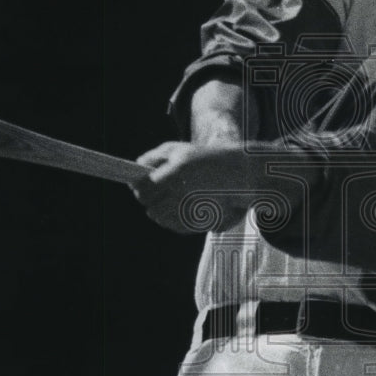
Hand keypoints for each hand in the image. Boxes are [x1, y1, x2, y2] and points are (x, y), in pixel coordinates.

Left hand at [131, 141, 253, 233]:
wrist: (240, 173)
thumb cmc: (206, 158)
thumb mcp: (179, 149)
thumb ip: (153, 157)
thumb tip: (135, 168)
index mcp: (177, 172)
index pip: (145, 187)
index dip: (138, 187)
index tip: (137, 185)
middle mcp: (185, 192)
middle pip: (150, 205)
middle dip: (148, 198)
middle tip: (152, 192)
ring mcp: (193, 209)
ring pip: (159, 217)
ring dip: (158, 210)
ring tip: (166, 200)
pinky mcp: (199, 221)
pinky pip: (174, 226)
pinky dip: (170, 219)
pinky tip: (175, 209)